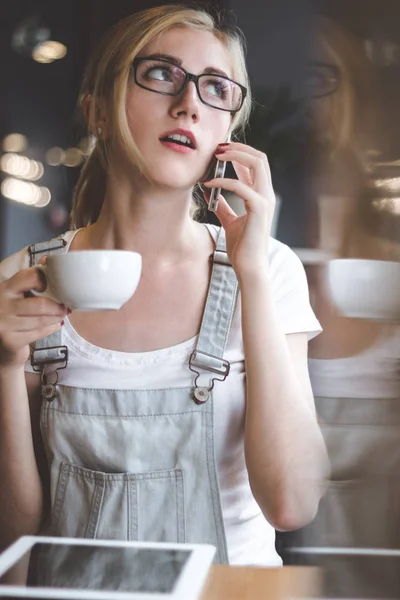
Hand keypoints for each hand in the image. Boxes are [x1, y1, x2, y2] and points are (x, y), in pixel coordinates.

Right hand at [0, 265, 67, 369]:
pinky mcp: (10, 341)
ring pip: (41, 320)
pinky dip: (51, 328)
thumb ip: (31, 278)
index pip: (28, 277)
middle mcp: (1, 305)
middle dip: (58, 306)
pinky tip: (56, 325)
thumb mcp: (17, 293)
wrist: (0, 344)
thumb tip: (49, 259)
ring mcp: (4, 324)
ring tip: (62, 315)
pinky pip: (39, 333)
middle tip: (66, 307)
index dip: (44, 279)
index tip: (53, 286)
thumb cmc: (12, 313)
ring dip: (57, 318)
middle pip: (40, 304)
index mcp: (5, 288)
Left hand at [203, 142, 275, 276]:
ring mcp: (265, 200)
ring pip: (256, 163)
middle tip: (218, 147)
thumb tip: (210, 192)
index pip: (255, 164)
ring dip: (235, 155)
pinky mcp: (258, 208)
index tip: (220, 150)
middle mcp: (266, 194)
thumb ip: (223, 206)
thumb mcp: (229, 222)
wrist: (249, 266)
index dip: (239, 152)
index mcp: (261, 196)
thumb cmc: (242, 247)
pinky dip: (223, 181)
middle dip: (238, 147)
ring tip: (216, 156)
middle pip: (259, 157)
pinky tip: (208, 184)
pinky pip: (240, 185)